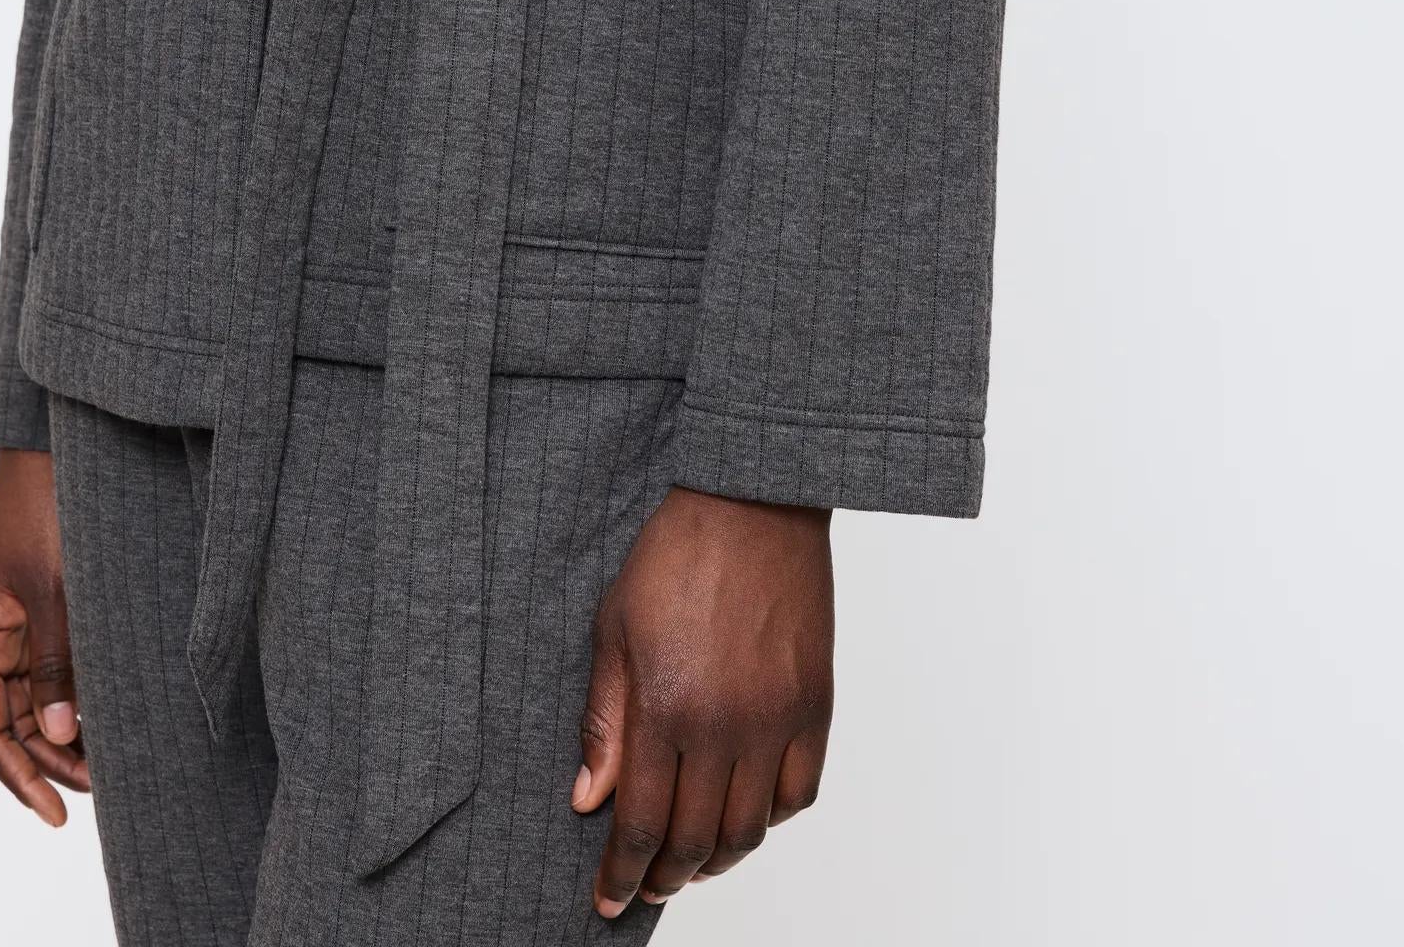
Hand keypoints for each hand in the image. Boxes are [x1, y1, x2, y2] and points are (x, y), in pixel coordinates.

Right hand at [0, 447, 88, 825]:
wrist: (52, 448)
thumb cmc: (46, 509)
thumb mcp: (56, 588)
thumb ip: (57, 660)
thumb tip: (63, 731)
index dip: (19, 776)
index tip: (56, 813)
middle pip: (10, 722)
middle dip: (50, 761)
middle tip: (102, 787)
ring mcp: (12, 622)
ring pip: (32, 699)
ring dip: (64, 732)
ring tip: (110, 761)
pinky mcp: (39, 606)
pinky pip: (49, 668)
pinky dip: (74, 695)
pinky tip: (105, 712)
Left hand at [573, 484, 833, 916]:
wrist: (751, 502)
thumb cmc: (675, 555)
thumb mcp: (614, 629)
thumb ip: (604, 720)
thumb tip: (589, 798)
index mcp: (666, 706)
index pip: (641, 823)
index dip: (622, 874)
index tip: (607, 901)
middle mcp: (725, 725)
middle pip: (694, 840)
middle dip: (663, 877)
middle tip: (644, 888)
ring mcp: (776, 719)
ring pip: (748, 829)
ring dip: (715, 860)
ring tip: (690, 862)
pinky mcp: (815, 705)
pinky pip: (799, 794)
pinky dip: (770, 821)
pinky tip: (744, 815)